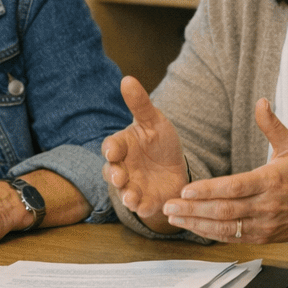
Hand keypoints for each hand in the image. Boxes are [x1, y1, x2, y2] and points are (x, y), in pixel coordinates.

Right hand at [101, 76, 187, 233]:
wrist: (176, 166)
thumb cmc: (159, 141)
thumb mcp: (154, 121)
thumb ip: (140, 104)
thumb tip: (127, 79)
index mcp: (124, 146)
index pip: (112, 146)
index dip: (111, 149)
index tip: (113, 151)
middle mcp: (124, 168)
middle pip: (112, 173)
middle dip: (114, 175)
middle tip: (119, 177)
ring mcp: (133, 186)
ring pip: (124, 193)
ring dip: (126, 196)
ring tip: (131, 197)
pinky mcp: (147, 201)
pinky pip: (142, 207)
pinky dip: (142, 208)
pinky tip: (146, 207)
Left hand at [162, 98, 287, 242]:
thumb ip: (272, 126)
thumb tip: (261, 101)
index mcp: (271, 181)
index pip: (236, 187)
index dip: (210, 190)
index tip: (186, 189)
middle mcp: (266, 205)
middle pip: (225, 210)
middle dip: (194, 209)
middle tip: (168, 205)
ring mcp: (264, 224)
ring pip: (225, 228)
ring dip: (197, 223)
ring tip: (173, 217)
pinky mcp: (262, 237)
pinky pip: (232, 238)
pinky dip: (210, 234)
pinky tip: (192, 227)